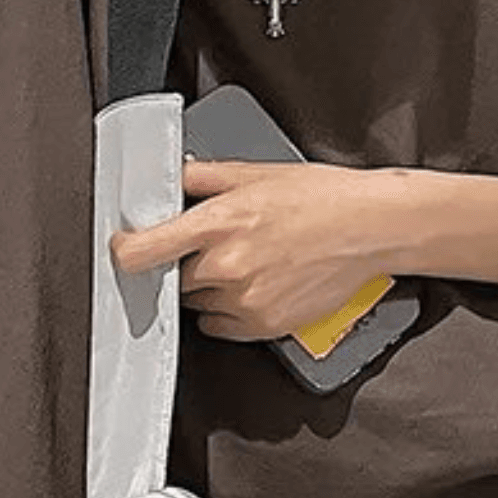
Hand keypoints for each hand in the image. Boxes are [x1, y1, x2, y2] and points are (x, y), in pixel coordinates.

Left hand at [109, 160, 412, 342]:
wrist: (372, 228)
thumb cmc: (322, 198)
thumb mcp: (257, 172)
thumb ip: (203, 177)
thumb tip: (168, 179)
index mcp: (218, 222)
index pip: (141, 252)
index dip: (125, 251)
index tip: (126, 249)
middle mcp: (226, 265)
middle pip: (171, 278)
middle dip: (184, 263)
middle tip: (216, 245)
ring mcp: (244, 299)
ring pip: (197, 303)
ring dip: (209, 287)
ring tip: (248, 261)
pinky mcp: (263, 325)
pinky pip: (220, 325)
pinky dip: (228, 310)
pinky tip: (256, 284)